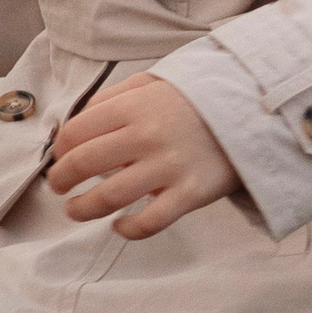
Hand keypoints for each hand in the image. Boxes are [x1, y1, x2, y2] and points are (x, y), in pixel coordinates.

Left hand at [47, 72, 237, 237]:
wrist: (251, 109)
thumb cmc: (195, 99)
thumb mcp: (151, 82)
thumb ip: (112, 98)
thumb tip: (76, 125)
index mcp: (133, 106)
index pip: (75, 132)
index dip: (59, 149)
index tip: (60, 158)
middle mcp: (146, 135)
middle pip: (84, 164)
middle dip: (61, 180)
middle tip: (60, 187)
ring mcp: (169, 166)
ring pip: (109, 197)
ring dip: (83, 209)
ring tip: (76, 211)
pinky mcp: (191, 192)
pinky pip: (149, 222)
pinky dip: (128, 229)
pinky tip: (120, 225)